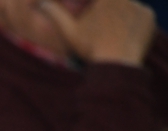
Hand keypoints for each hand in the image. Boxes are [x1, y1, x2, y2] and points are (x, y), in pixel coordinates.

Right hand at [39, 0, 155, 66]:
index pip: (99, 3)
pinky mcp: (150, 18)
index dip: (96, 10)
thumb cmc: (91, 48)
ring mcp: (141, 7)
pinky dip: (133, 26)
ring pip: (128, 9)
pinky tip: (123, 38)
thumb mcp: (69, 31)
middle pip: (114, 4)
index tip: (94, 20)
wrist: (117, 64)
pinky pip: (141, 18)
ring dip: (120, 18)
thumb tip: (40, 3)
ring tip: (111, 36)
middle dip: (107, 13)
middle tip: (101, 31)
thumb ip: (55, 14)